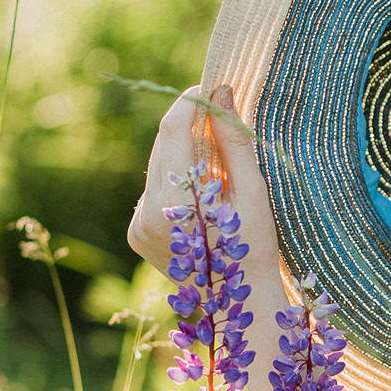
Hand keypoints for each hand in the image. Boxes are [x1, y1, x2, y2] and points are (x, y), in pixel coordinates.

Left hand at [127, 84, 279, 276]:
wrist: (239, 303)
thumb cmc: (255, 248)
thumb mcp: (252, 191)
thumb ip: (234, 140)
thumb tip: (223, 93)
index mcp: (175, 202)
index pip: (173, 131)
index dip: (189, 103)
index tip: (210, 87)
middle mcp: (146, 212)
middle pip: (162, 146)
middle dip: (187, 125)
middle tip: (216, 112)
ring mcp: (136, 224)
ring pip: (157, 166)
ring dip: (182, 151)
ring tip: (216, 158)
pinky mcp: (135, 232)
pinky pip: (154, 189)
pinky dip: (175, 178)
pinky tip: (202, 190)